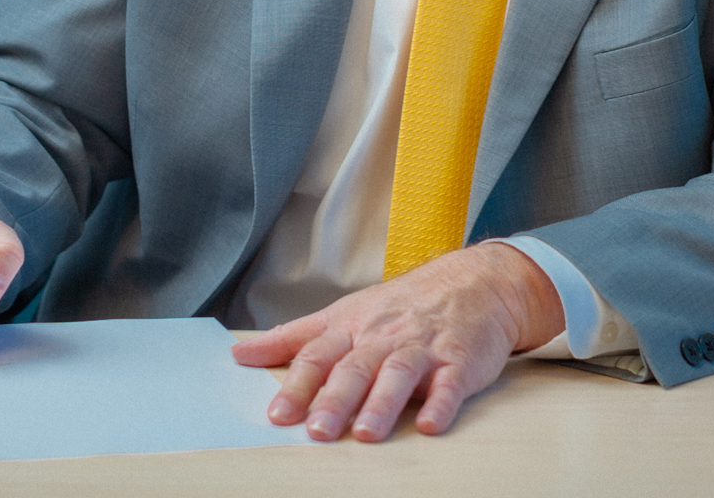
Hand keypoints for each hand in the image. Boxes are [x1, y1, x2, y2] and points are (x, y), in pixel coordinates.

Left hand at [230, 242, 564, 441]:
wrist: (474, 281)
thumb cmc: (403, 305)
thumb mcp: (344, 313)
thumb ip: (292, 338)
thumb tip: (240, 354)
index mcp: (353, 328)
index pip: (319, 355)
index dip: (298, 384)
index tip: (278, 413)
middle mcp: (384, 337)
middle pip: (356, 368)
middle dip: (335, 400)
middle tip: (317, 431)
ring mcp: (423, 347)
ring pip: (399, 374)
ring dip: (382, 404)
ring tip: (367, 433)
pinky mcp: (459, 360)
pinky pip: (451, 383)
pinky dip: (441, 403)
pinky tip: (431, 423)